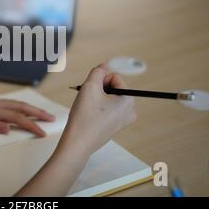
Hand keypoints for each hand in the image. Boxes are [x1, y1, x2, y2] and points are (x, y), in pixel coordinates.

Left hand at [0, 79, 54, 135]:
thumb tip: (9, 128)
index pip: (16, 118)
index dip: (31, 126)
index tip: (44, 133)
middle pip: (19, 107)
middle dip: (37, 113)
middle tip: (52, 117)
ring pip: (13, 104)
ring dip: (29, 108)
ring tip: (39, 112)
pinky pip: (5, 103)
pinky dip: (17, 106)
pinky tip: (16, 109)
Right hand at [15, 64, 135, 195]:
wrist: (78, 143)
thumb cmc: (84, 117)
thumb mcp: (89, 86)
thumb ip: (97, 72)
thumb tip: (104, 66)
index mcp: (128, 99)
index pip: (115, 77)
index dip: (100, 81)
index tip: (92, 92)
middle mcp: (130, 110)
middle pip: (113, 87)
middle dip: (99, 89)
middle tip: (89, 101)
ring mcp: (123, 119)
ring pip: (109, 97)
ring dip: (97, 98)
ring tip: (88, 108)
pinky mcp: (115, 125)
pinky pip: (107, 109)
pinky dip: (97, 108)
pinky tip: (90, 116)